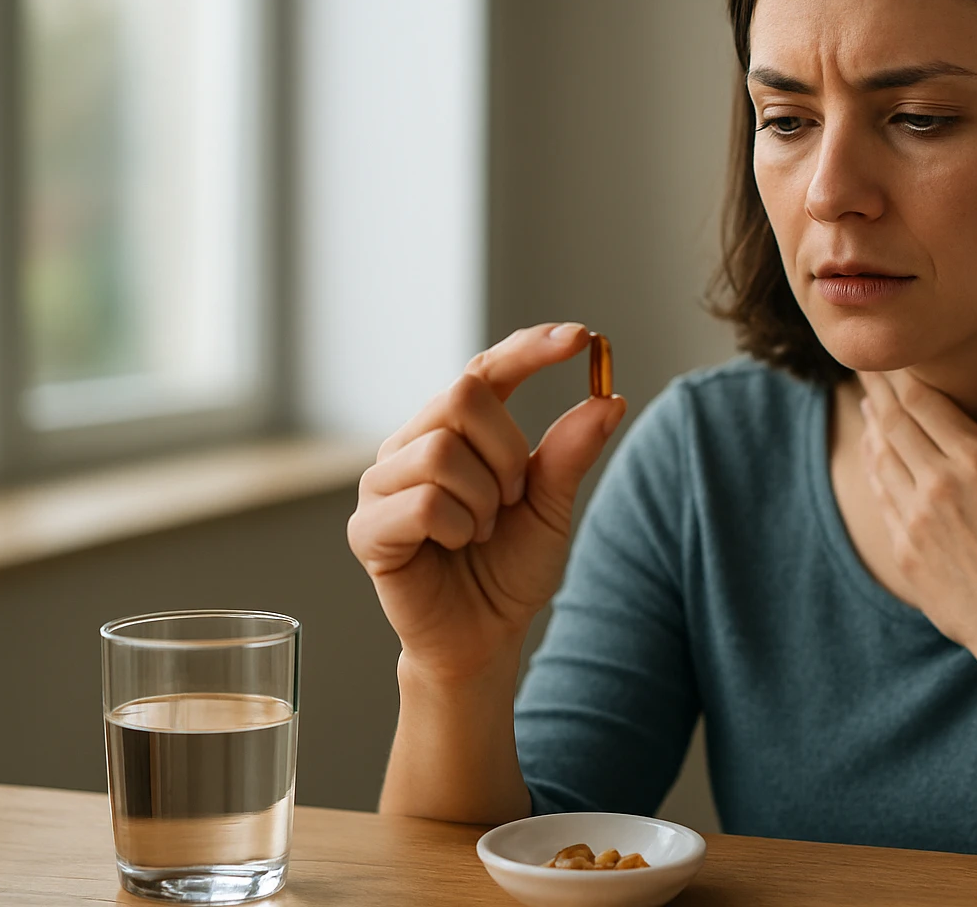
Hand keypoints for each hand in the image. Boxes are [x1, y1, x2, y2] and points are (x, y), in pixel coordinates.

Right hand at [347, 322, 626, 683]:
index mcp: (456, 431)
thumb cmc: (511, 569)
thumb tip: (609, 399)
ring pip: (442, 449)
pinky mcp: (367, 527)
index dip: (530, 349)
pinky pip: (423, 502)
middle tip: (514, 497)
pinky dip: (458, 528)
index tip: (582, 338)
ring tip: (481, 531)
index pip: (486, 369)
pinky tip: (456, 547)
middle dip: (507, 449)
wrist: (483, 638)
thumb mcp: (552, 507)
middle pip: (461, 394)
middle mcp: (411, 444)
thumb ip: (571, 453)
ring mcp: (382, 483)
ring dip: (483, 497)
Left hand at [857, 354, 976, 659]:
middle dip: (878, 391)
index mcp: (976, 461)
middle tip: (866, 368)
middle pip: (893, 422)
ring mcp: (915, 519)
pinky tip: (877, 455)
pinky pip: (881, 496)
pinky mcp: (904, 550)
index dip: (902, 375)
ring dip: (872, 427)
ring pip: (880, 457)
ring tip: (869, 406)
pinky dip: (875, 467)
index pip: (923, 401)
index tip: (892, 358)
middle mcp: (937, 484)